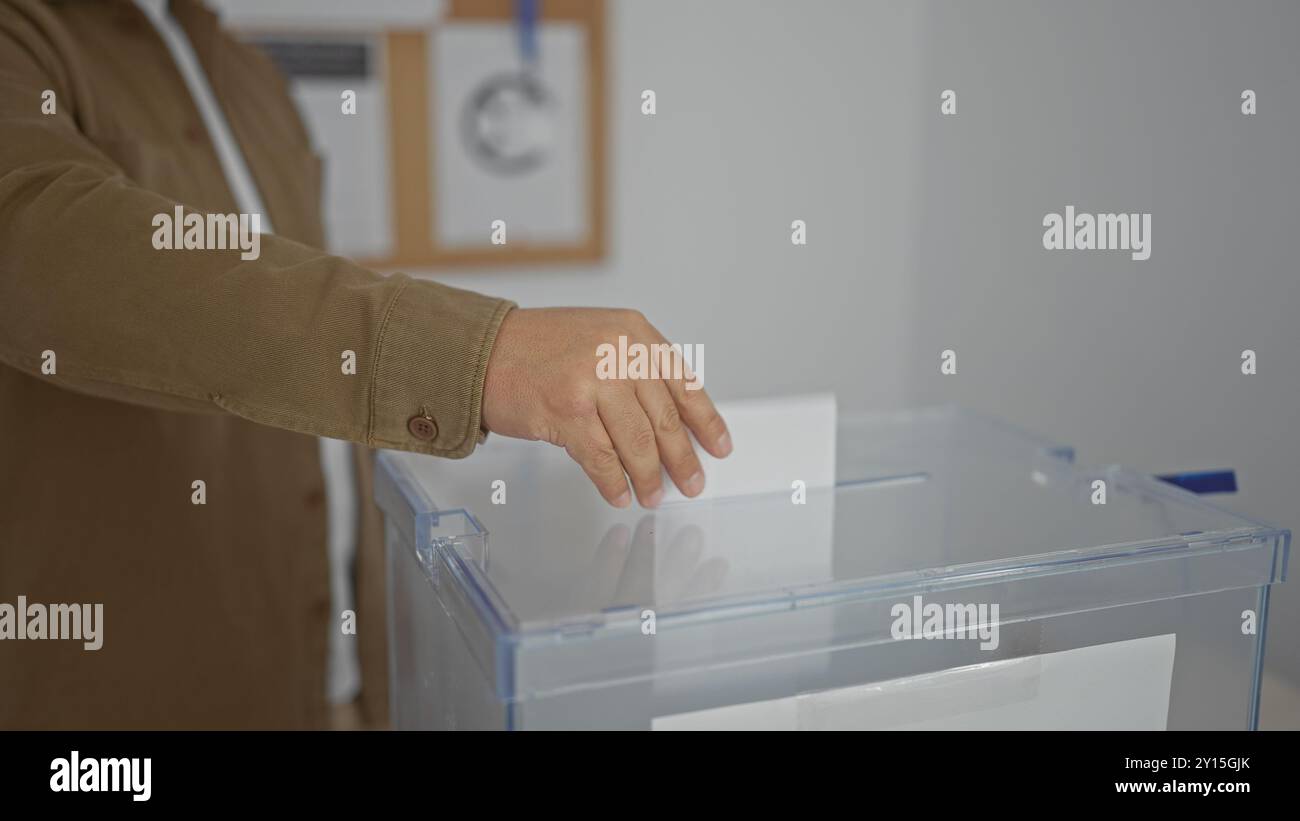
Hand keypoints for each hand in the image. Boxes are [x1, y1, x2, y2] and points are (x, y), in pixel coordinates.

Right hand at [481, 307, 730, 507]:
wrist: (481, 349)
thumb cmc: (538, 348)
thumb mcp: (601, 339)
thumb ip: (635, 371)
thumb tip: (670, 426)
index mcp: (634, 333)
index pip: (684, 383)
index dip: (706, 421)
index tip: (719, 447)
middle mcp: (618, 352)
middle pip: (664, 419)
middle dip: (682, 458)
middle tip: (692, 482)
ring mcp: (593, 381)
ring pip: (637, 442)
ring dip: (649, 477)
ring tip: (654, 495)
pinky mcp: (566, 411)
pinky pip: (601, 458)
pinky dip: (613, 482)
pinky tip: (620, 494)